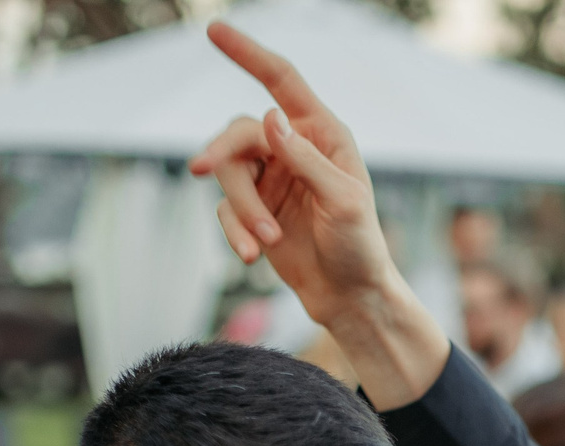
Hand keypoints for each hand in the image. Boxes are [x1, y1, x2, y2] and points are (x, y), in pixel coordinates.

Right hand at [188, 22, 448, 406]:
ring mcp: (271, 180)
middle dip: (224, 156)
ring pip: (228, 172)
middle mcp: (293, 149)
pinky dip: (234, 231)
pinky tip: (252, 257)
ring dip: (241, 208)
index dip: (248, 54)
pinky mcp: (255, 212)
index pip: (281, 81)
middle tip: (204, 169)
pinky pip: (226, 208)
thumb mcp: (342, 200)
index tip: (215, 29)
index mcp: (322, 134)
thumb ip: (305, 158)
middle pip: (239, 133)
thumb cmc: (360, 245)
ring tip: (262, 242)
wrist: (350, 298)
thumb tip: (268, 116)